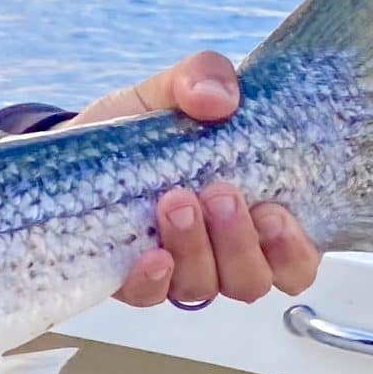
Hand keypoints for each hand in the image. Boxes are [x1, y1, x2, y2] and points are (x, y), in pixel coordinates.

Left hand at [73, 51, 323, 307]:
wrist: (76, 149)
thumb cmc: (146, 129)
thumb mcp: (173, 90)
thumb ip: (204, 77)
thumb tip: (219, 99)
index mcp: (254, 217)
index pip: (296, 261)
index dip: (294, 250)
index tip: (274, 213)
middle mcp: (222, 254)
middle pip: (252, 280)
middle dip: (239, 242)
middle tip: (220, 193)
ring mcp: (179, 271)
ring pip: (205, 287)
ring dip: (197, 248)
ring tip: (176, 200)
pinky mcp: (133, 280)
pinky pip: (152, 297)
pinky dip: (155, 280)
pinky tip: (151, 255)